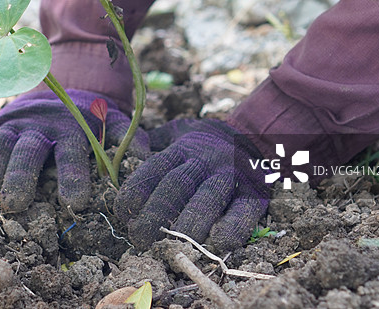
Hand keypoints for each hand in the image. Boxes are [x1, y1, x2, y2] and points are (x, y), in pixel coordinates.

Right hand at [0, 89, 148, 212]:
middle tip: (17, 205)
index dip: (73, 177)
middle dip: (22, 177)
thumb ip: (128, 141)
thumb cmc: (90, 116)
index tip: (75, 203)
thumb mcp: (114, 121)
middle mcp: (40, 123)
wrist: (60, 82)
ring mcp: (12, 125)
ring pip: (0, 148)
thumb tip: (142, 162)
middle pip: (29, 150)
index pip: (72, 152)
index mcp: (73, 125)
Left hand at [114, 119, 269, 250]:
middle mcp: (206, 160)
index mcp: (183, 148)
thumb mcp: (176, 132)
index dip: (137, 189)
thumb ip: (150, 141)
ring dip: (189, 224)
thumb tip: (124, 149)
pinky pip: (244, 211)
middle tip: (140, 237)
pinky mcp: (255, 193)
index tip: (122, 211)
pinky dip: (233, 228)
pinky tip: (218, 243)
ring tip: (172, 246)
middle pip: (177, 185)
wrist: (256, 135)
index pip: (156, 167)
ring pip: (208, 198)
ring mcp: (231, 176)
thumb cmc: (205, 140)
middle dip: (156, 213)